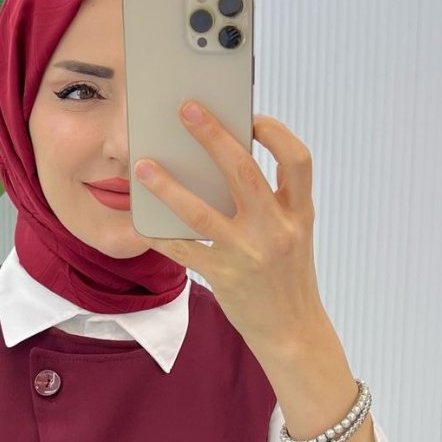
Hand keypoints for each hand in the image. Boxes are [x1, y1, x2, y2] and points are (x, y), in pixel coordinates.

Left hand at [134, 104, 324, 352]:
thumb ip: (270, 201)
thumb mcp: (293, 234)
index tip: (252, 117)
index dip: (276, 133)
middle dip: (213, 136)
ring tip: (144, 167)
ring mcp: (249, 254)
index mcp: (299, 213)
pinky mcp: (225, 277)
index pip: (297, 160)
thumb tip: (226, 161)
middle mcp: (277, 229)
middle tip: (187, 109)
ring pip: (202, 212)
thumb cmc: (287, 277)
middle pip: (244, 172)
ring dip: (169, 186)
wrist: (293, 332)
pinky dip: (161, 235)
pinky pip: (184, 250)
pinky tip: (142, 222)